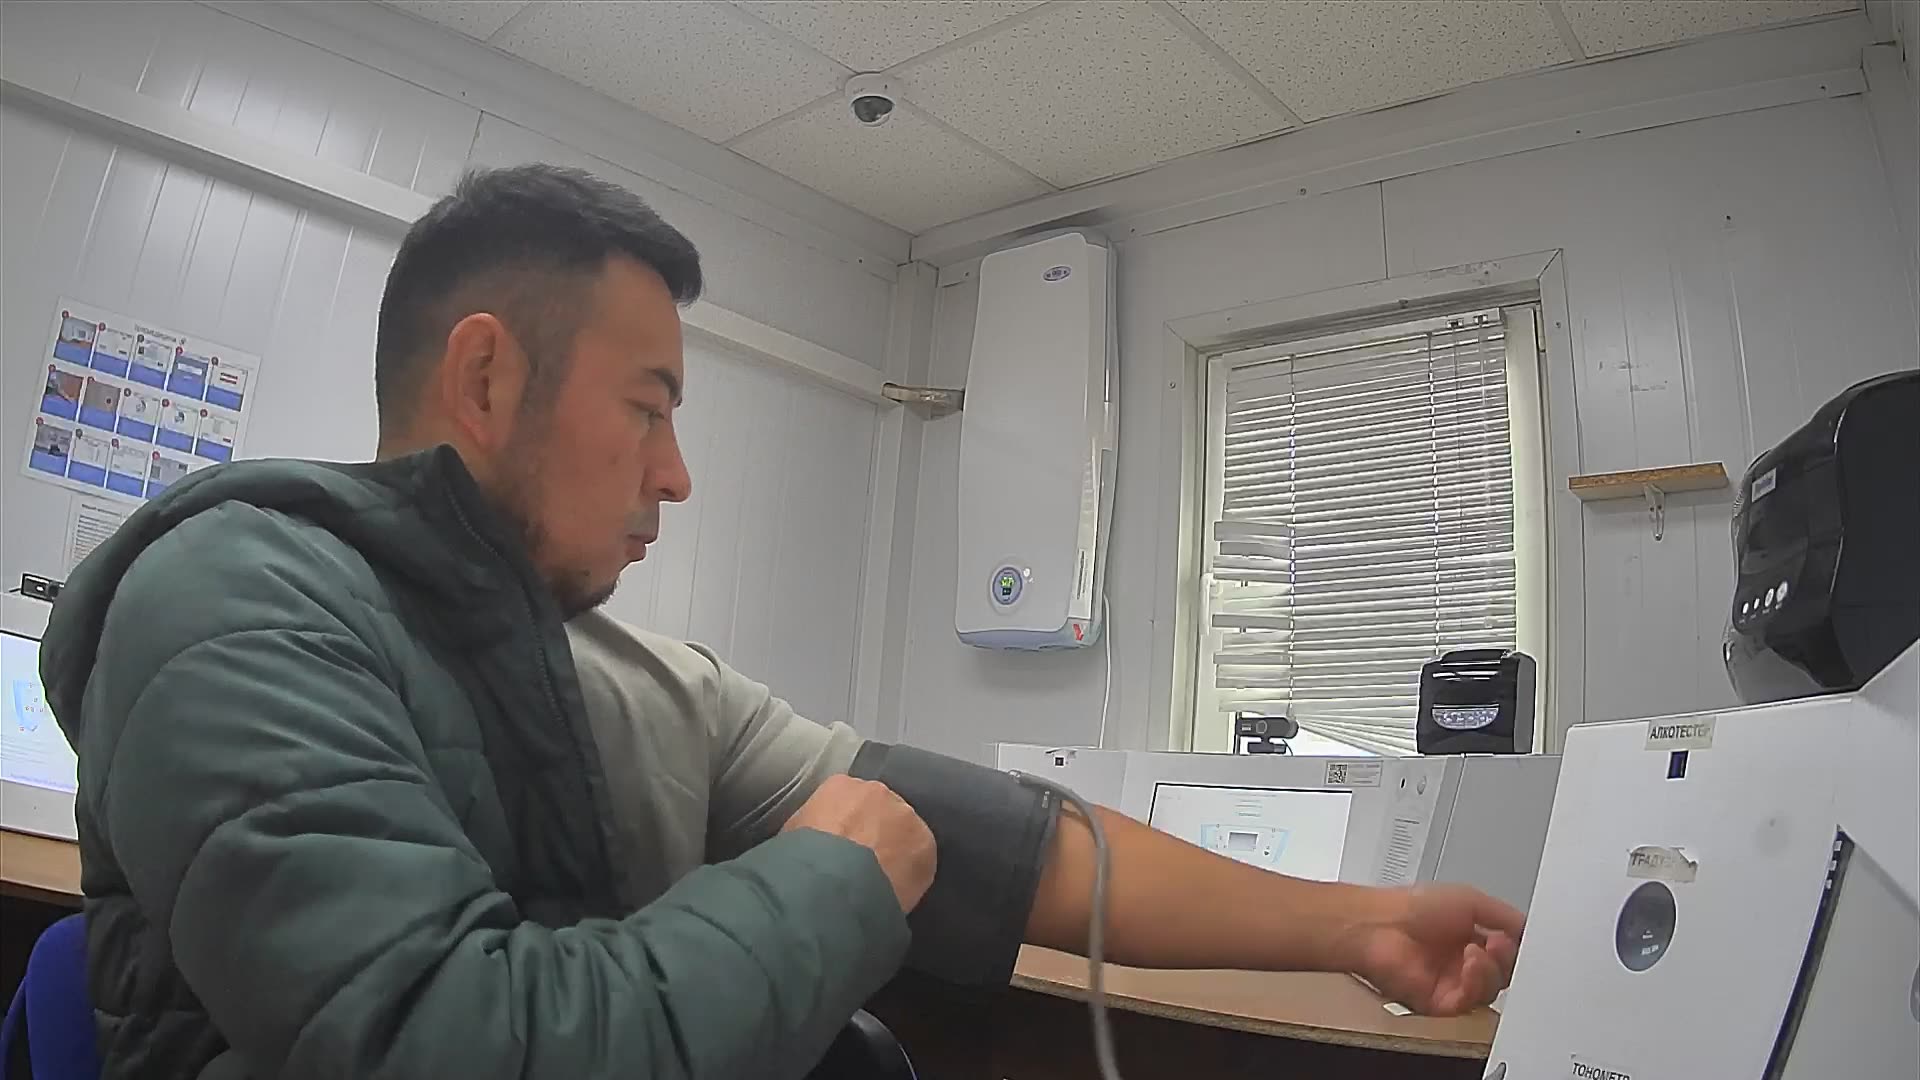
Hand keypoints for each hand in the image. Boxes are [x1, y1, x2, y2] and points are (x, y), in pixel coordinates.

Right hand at [782, 775, 937, 914]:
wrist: (831, 883)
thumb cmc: (801, 861)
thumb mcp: (793, 835)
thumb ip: (812, 827)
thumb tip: (819, 841)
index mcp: (841, 786)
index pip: (849, 801)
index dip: (848, 826)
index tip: (844, 847)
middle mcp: (878, 792)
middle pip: (880, 811)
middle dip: (875, 833)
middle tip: (864, 864)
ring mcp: (905, 815)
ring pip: (903, 832)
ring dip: (896, 850)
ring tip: (882, 881)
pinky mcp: (925, 843)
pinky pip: (919, 857)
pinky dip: (911, 872)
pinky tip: (898, 891)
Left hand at [1335, 884, 1523, 1015]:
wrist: (1379, 925)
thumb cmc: (1410, 907)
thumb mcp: (1469, 899)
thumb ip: (1503, 915)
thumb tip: (1528, 928)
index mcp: (1470, 935)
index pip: (1508, 951)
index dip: (1518, 948)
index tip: (1527, 942)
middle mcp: (1461, 961)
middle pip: (1504, 974)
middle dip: (1508, 959)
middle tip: (1503, 943)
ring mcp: (1452, 982)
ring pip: (1491, 990)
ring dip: (1491, 970)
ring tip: (1479, 950)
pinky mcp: (1441, 1002)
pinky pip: (1471, 1002)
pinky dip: (1476, 983)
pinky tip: (1470, 962)